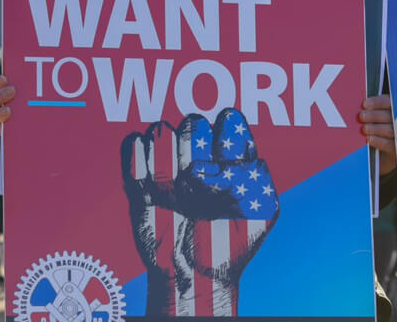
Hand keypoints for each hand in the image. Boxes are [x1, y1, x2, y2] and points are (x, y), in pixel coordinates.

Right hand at [0, 75, 14, 134]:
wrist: (16, 118)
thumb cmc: (10, 98)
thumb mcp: (6, 87)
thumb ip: (0, 78)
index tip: (4, 79)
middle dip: (0, 96)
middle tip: (13, 90)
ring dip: (0, 112)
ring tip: (10, 109)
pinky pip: (0, 128)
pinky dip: (4, 123)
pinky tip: (11, 119)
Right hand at [122, 108, 278, 315]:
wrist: (196, 274)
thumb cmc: (234, 240)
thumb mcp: (262, 208)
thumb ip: (247, 177)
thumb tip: (199, 170)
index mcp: (233, 155)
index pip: (229, 120)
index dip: (228, 139)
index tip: (227, 165)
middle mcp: (201, 154)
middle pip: (193, 123)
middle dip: (196, 152)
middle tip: (200, 186)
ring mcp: (170, 164)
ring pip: (161, 131)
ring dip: (169, 163)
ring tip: (179, 195)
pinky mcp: (140, 177)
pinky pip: (134, 147)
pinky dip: (142, 166)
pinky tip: (154, 192)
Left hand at [359, 95, 396, 174]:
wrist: (383, 155)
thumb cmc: (377, 130)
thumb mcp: (376, 118)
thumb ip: (371, 111)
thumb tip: (360, 108)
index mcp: (396, 108)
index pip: (389, 102)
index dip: (377, 103)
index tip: (365, 104)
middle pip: (390, 115)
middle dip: (374, 115)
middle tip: (361, 116)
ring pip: (390, 130)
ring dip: (376, 128)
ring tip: (364, 128)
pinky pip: (390, 144)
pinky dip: (379, 141)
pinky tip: (369, 139)